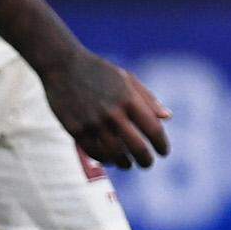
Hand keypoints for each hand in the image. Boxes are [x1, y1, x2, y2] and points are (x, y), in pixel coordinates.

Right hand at [45, 50, 170, 169]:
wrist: (62, 65)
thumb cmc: (99, 72)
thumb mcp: (127, 79)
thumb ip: (147, 99)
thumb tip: (168, 118)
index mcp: (129, 99)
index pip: (153, 129)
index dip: (161, 144)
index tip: (163, 152)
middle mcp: (112, 112)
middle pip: (137, 147)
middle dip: (146, 160)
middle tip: (147, 164)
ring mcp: (92, 121)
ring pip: (114, 153)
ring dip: (124, 163)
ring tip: (128, 164)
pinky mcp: (75, 128)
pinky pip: (93, 151)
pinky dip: (104, 159)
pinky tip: (109, 160)